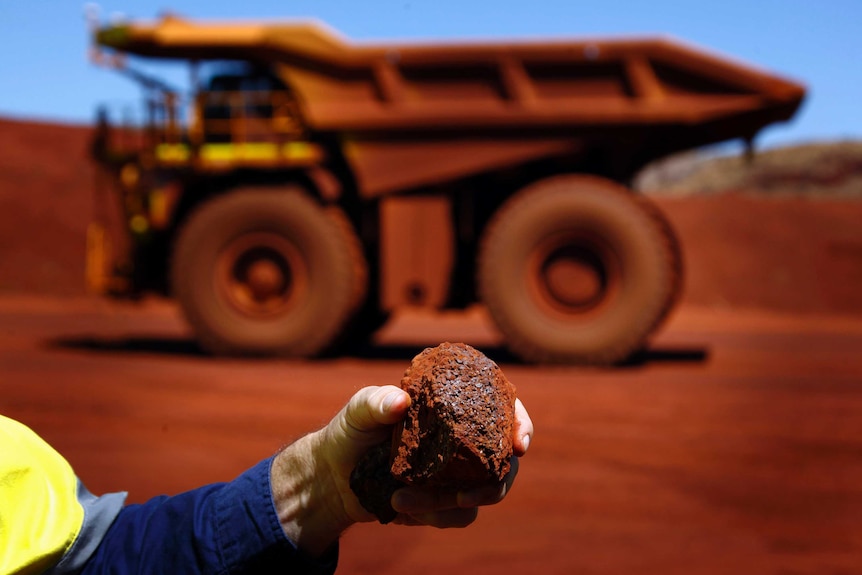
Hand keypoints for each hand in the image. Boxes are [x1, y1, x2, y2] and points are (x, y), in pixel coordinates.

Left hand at [271, 385, 533, 555]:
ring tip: (402, 499)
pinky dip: (434, 516)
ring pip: (481, 494)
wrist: (334, 476)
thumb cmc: (352, 431)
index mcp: (456, 405)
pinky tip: (401, 506)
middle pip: (504, 461)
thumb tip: (400, 402)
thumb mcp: (360, 410)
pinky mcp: (446, 503)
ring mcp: (459, 473)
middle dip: (491, 484)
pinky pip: (459, 517)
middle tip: (463, 497)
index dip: (521, 424)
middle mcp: (465, 440)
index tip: (519, 446)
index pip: (505, 409)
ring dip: (447, 504)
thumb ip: (376, 402)